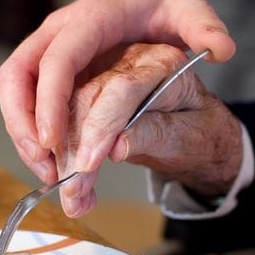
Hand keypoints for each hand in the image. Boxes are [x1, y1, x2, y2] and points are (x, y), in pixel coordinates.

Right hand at [0, 0, 235, 188]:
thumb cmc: (161, 3)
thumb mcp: (187, 10)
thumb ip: (204, 28)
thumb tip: (222, 50)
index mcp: (91, 19)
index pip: (58, 60)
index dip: (48, 102)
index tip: (52, 141)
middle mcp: (61, 33)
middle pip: (19, 77)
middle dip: (24, 126)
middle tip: (46, 168)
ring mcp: (51, 50)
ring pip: (16, 92)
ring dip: (24, 136)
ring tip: (50, 175)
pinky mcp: (50, 69)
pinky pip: (28, 100)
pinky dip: (35, 132)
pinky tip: (54, 163)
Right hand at [53, 43, 241, 217]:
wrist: (197, 129)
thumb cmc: (201, 130)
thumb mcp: (192, 134)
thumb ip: (158, 133)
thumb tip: (118, 146)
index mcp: (162, 61)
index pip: (121, 88)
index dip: (99, 127)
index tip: (87, 165)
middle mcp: (127, 58)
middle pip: (82, 95)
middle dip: (70, 148)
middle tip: (73, 191)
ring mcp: (103, 70)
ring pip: (60, 106)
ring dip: (56, 153)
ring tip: (71, 196)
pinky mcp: (85, 87)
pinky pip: (55, 114)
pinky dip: (53, 150)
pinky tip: (61, 179)